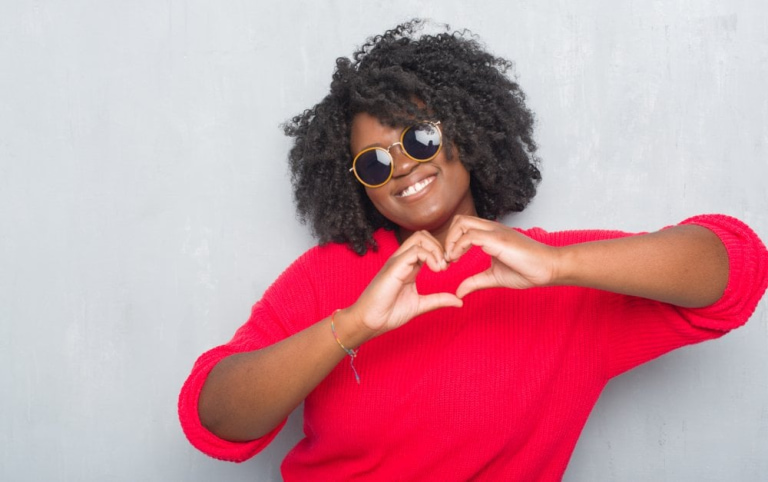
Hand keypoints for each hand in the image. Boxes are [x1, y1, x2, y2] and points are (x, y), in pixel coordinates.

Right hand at [347, 230, 463, 334]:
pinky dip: (430, 257)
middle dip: (440, 247)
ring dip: (437, 250)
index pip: (426, 245)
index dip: (441, 252)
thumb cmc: (388, 313)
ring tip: (441, 268)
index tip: (448, 268)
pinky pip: (415, 251)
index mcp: (408, 266)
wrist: (369, 322)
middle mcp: (402, 260)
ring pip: (420, 237)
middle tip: (447, 266)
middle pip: (423, 235)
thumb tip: (459, 301)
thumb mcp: (420, 305)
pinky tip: (436, 270)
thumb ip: (438, 300)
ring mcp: (397, 261)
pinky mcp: (394, 267)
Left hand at [444, 215, 559, 297]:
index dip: (451, 241)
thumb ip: (475, 282)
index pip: (463, 226)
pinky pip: (470, 236)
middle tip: (447, 259)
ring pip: (462, 223)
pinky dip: (458, 247)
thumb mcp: (494, 277)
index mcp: (490, 234)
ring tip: (450, 260)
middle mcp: (491, 229)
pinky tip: (456, 260)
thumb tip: (458, 292)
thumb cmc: (527, 270)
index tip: (449, 261)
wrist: (549, 268)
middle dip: (447, 238)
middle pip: (459, 220)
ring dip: (450, 241)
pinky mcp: (497, 239)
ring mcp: (494, 232)